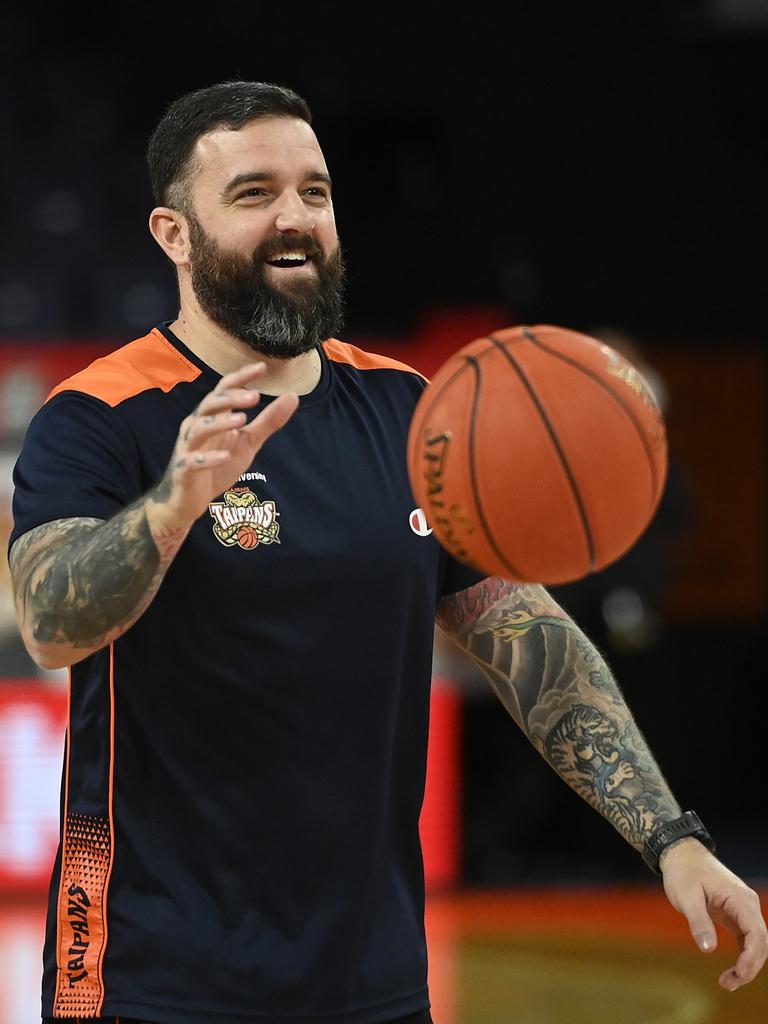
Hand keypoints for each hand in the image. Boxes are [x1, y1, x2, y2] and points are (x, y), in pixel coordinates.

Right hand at [148, 362, 298, 532]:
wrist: (188, 500)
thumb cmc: (217, 465)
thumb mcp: (248, 442)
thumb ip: (268, 420)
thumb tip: (293, 396)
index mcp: (212, 417)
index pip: (223, 389)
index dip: (240, 378)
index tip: (262, 368)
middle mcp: (197, 427)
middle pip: (209, 405)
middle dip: (230, 399)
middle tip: (255, 397)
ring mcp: (188, 449)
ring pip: (198, 429)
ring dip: (220, 424)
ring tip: (242, 420)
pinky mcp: (184, 471)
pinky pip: (193, 462)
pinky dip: (208, 459)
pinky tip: (225, 457)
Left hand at [661, 836, 767, 989]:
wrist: (680, 853)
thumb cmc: (683, 872)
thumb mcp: (686, 897)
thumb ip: (699, 922)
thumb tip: (708, 949)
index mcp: (740, 899)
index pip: (756, 934)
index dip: (751, 958)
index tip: (738, 974)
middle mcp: (747, 904)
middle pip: (760, 943)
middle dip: (749, 967)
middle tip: (727, 984)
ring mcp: (742, 909)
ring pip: (755, 943)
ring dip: (747, 965)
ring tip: (727, 982)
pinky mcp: (734, 913)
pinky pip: (745, 939)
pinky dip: (742, 956)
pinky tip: (732, 971)